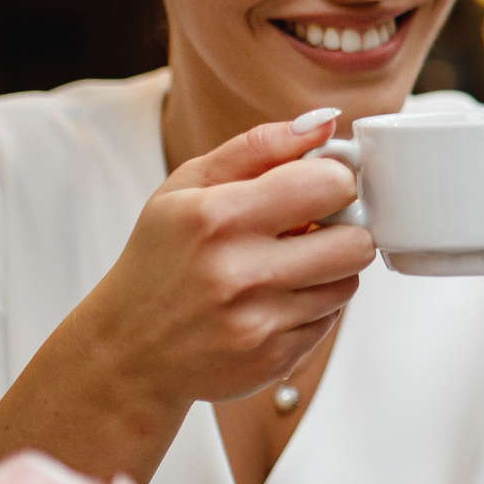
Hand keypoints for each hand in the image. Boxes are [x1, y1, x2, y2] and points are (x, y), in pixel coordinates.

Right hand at [0, 115, 374, 483]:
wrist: (127, 350)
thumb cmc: (161, 258)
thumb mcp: (187, 187)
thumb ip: (258, 147)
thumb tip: (324, 123)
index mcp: (217, 216)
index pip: (329, 185)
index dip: (335, 181)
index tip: (320, 187)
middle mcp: (238, 272)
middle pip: (356, 242)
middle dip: (344, 230)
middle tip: (314, 229)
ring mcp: (258, 322)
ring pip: (348, 284)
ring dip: (328, 271)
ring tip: (285, 266)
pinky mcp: (273, 360)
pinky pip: (330, 321)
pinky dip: (311, 308)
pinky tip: (272, 302)